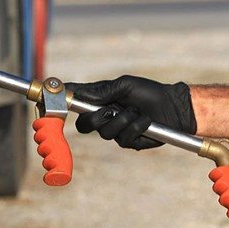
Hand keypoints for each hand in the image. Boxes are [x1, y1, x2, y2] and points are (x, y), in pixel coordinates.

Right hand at [67, 74, 194, 150]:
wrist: (172, 107)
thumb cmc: (149, 92)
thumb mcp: (126, 85)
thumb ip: (103, 90)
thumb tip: (82, 95)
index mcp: (100, 101)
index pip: (76, 101)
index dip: (64, 100)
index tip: (55, 97)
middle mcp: (104, 117)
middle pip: (83, 125)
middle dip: (95, 118)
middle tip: (110, 110)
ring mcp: (115, 131)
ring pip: (105, 132)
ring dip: (123, 120)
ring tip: (137, 111)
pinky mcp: (128, 142)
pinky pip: (124, 138)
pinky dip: (136, 126)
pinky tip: (146, 120)